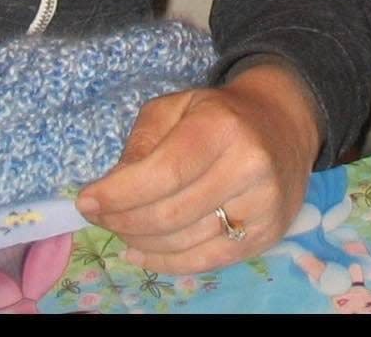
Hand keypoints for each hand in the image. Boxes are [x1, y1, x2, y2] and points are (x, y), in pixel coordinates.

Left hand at [75, 62, 321, 274]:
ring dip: (140, 242)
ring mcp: (261, 205)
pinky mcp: (267, 234)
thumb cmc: (220, 114)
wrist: (284, 124)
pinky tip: (141, 252)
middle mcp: (248, 166)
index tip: (86, 201)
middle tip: (100, 217)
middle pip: (170, 213)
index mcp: (222, 125)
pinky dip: (164, 262)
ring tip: (121, 231)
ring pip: (183, 242)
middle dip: (123, 220)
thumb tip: (111, 190)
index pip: (165, 171)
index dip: (120, 193)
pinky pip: (205, 262)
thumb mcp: (176, 107)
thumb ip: (142, 143)